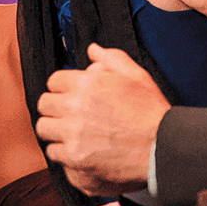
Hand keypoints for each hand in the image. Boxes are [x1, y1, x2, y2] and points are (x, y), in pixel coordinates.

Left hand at [35, 44, 169, 196]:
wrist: (163, 147)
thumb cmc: (152, 113)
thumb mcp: (137, 77)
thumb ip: (112, 59)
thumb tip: (93, 49)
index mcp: (88, 83)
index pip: (53, 81)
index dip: (62, 88)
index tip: (70, 96)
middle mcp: (76, 106)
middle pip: (44, 104)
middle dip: (55, 108)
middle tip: (68, 115)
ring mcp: (73, 132)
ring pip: (43, 128)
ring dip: (55, 130)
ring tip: (71, 133)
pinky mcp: (74, 155)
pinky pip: (52, 151)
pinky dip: (62, 152)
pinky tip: (77, 149)